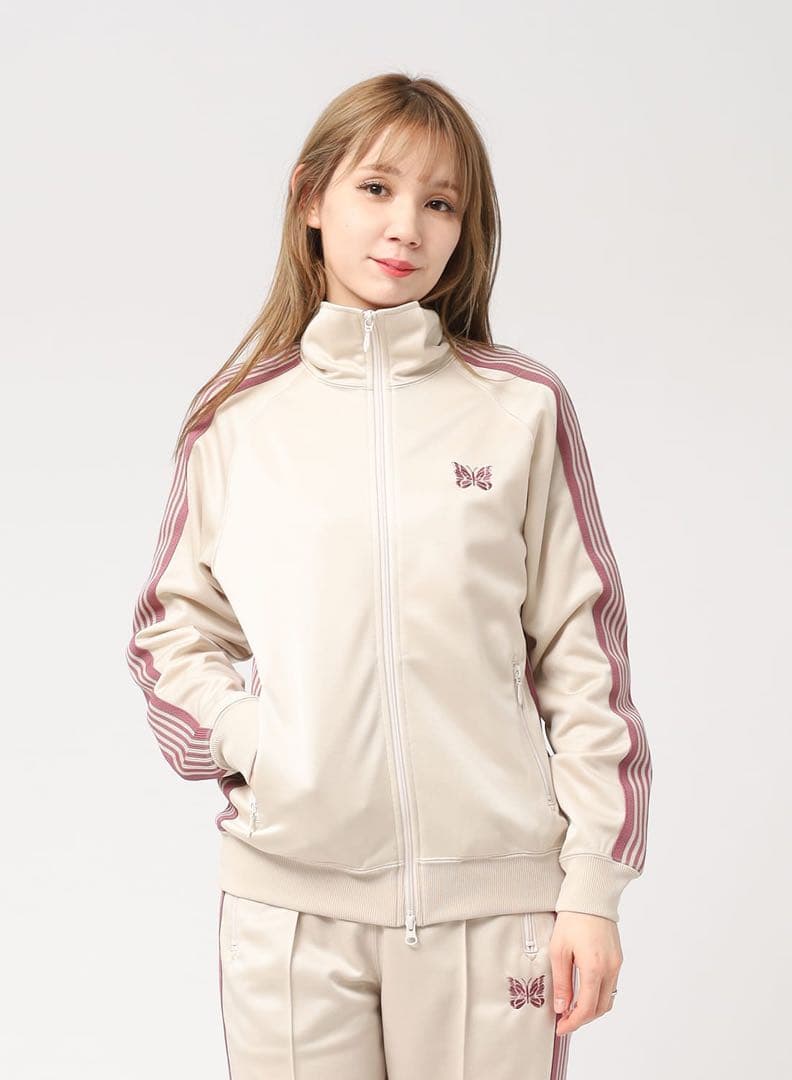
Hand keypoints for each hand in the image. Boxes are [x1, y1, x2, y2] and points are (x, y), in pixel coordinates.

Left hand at [549, 911, 622, 1034]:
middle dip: (582, 1019)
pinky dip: (598, 996)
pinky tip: (584, 993)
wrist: (591, 897)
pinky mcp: (618, 959)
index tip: (561, 1027)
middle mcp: (610, 969)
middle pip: (600, 1008)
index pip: (586, 1008)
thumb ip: (561, 982)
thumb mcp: (559, 950)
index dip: (573, 1022)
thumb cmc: (573, 919)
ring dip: (591, 1009)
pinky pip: (611, 986)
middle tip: (564, 1021)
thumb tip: (561, 1007)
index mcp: (594, 968)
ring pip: (607, 1000)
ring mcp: (617, 965)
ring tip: (572, 1009)